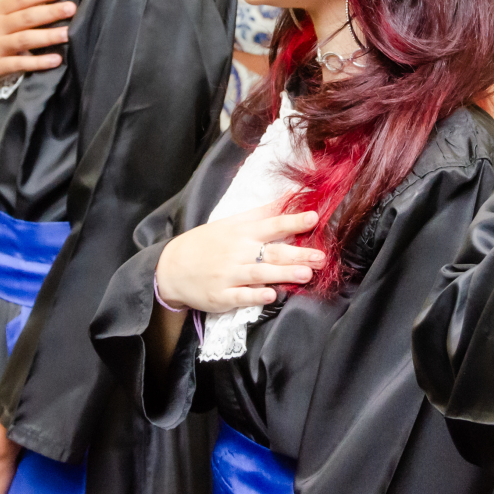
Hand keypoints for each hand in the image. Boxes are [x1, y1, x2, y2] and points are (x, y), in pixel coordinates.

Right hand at [155, 206, 324, 313]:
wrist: (172, 267)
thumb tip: (289, 197)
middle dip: (297, 254)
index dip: (293, 222)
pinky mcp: (221, 296)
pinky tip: (272, 295)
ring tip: (305, 275)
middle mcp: (237, 253)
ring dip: (283, 274)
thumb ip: (261, 213)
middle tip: (321, 257)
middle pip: (272, 252)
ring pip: (260, 274)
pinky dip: (256, 296)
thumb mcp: (231, 223)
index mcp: (241, 233)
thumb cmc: (207, 243)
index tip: (313, 218)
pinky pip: (241, 296)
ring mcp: (229, 275)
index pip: (272, 225)